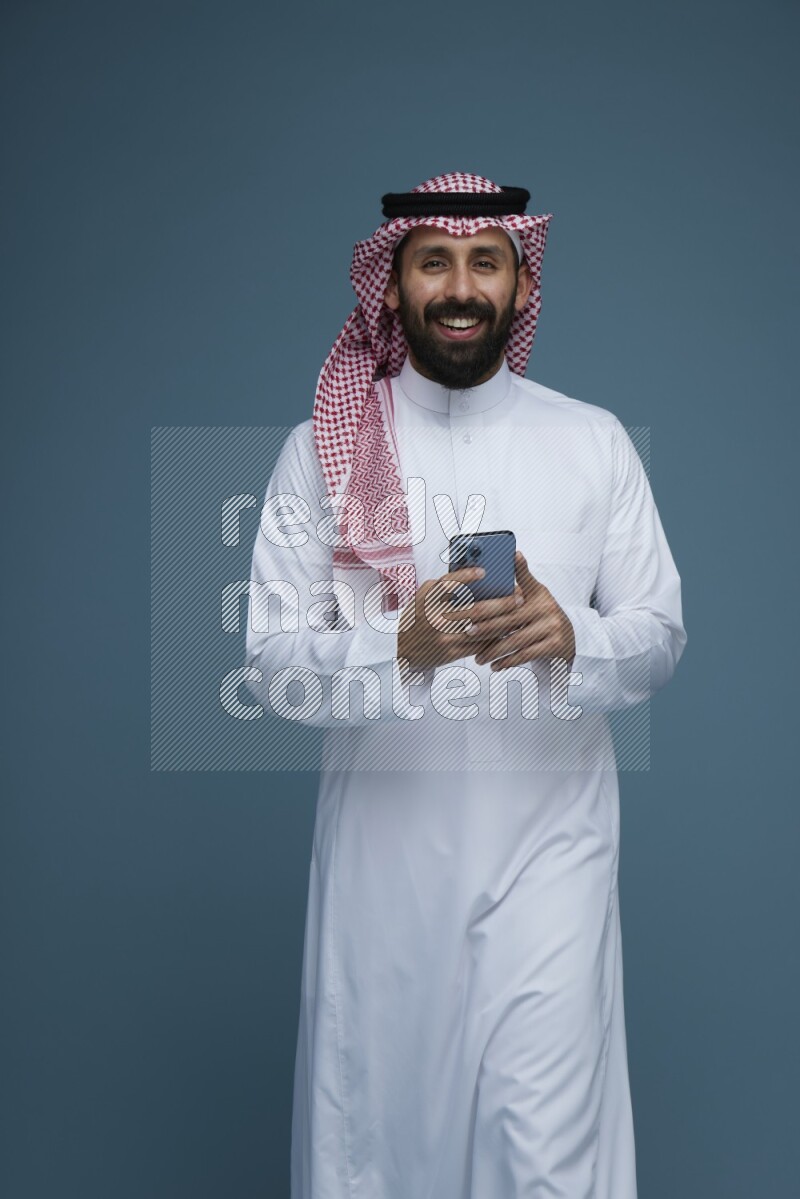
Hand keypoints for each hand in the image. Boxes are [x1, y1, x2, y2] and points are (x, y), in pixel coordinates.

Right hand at [397, 565, 524, 672]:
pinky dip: (496, 636)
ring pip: (483, 628)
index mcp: (428, 599)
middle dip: (501, 602)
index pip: (448, 584)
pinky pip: (480, 644)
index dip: (466, 577)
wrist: (403, 650)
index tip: (484, 571)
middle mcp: (435, 617)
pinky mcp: (452, 652)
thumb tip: (477, 574)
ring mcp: (444, 637)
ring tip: (518, 612)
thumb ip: (445, 587)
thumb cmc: (419, 617)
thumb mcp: (424, 597)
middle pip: (476, 609)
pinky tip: (508, 628)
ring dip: (504, 620)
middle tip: (519, 596)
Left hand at [472, 552, 575, 670]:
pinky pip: (525, 654)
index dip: (495, 593)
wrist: (569, 641)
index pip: (515, 588)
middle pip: (509, 619)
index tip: (476, 596)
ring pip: (515, 640)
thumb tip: (514, 554)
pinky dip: (508, 661)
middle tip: (467, 633)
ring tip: (478, 658)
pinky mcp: (555, 645)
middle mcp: (547, 608)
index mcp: (539, 593)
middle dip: (485, 627)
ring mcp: (552, 627)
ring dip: (493, 650)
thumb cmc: (543, 617)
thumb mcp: (536, 596)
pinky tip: (495, 665)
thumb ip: (522, 580)